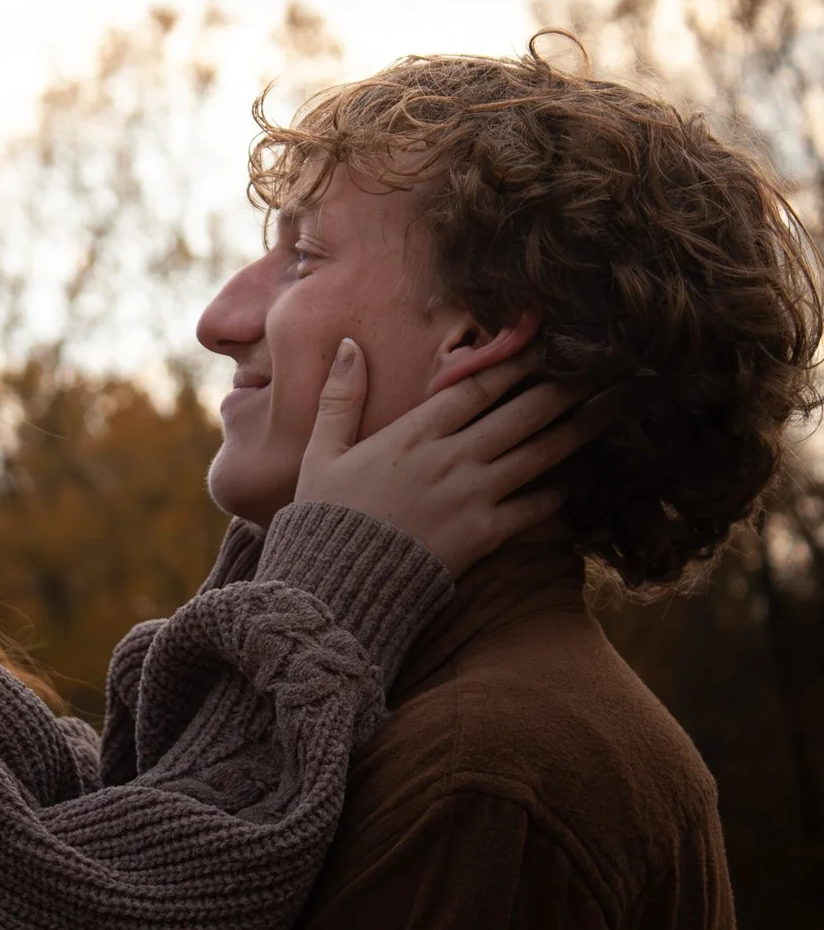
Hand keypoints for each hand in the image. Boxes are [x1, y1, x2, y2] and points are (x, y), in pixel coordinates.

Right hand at [292, 338, 614, 576]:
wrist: (335, 588)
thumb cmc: (325, 519)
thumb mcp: (321, 453)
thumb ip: (339, 398)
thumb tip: (348, 346)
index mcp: (413, 434)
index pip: (476, 386)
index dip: (514, 360)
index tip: (545, 341)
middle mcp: (451, 458)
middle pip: (520, 413)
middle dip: (562, 388)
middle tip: (599, 368)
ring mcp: (472, 497)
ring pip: (537, 455)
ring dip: (575, 431)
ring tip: (608, 412)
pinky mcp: (484, 536)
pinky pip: (532, 509)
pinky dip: (555, 495)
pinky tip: (573, 483)